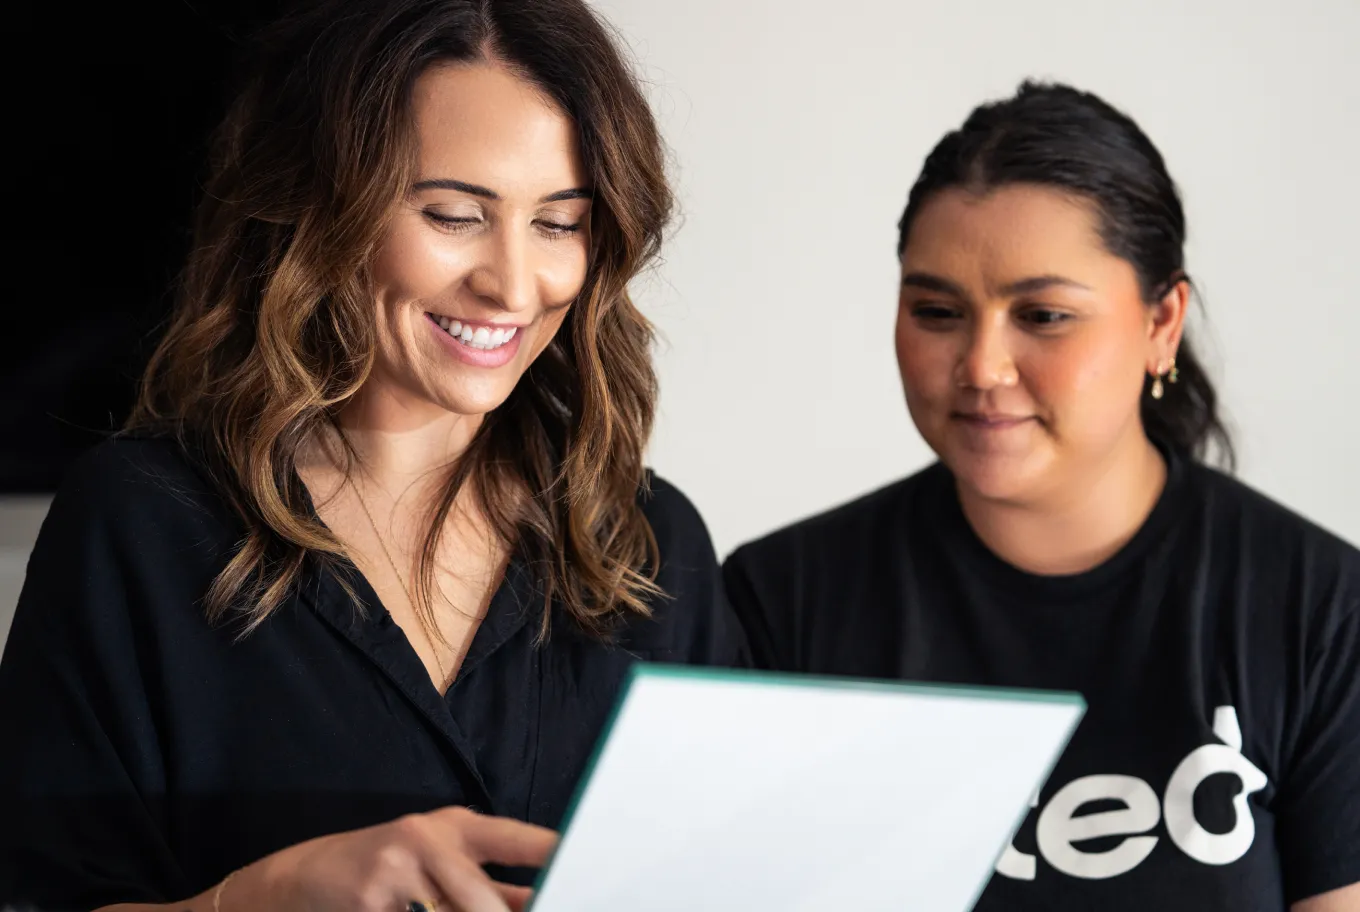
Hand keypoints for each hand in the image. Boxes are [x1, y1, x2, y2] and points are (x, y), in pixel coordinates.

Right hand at [228, 806, 556, 911]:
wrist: (303, 877)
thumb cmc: (388, 871)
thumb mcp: (441, 864)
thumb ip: (495, 887)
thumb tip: (546, 901)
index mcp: (458, 826)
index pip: (518, 840)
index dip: (555, 855)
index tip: (589, 867)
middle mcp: (431, 837)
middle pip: (486, 904)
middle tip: (544, 911)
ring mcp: (398, 867)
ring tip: (441, 908)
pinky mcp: (369, 896)